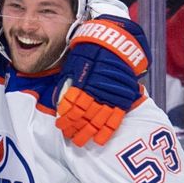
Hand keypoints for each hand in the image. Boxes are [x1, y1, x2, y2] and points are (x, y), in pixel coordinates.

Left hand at [55, 16, 149, 146]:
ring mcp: (110, 94)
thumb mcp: (74, 64)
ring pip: (98, 120)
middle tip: (71, 139)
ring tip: (81, 143)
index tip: (61, 128)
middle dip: (76, 130)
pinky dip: (108, 129)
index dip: (66, 120)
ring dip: (89, 133)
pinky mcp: (123, 96)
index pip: (72, 107)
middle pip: (84, 117)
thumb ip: (68, 84)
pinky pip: (116, 116)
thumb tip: (60, 102)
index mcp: (83, 83)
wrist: (115, 39)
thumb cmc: (90, 50)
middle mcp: (96, 91)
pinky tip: (101, 140)